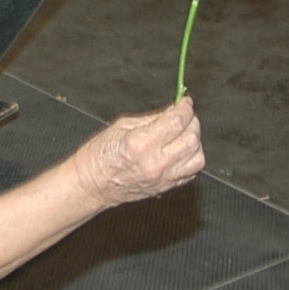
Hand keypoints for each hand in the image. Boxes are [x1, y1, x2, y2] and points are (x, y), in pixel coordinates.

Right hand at [72, 99, 203, 205]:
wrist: (91, 185)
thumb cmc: (100, 155)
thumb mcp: (123, 126)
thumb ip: (153, 118)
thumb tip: (174, 109)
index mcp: (141, 143)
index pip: (177, 121)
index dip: (185, 107)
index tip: (185, 102)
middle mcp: (155, 163)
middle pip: (192, 139)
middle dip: (192, 122)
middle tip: (184, 116)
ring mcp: (162, 178)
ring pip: (197, 158)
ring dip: (194, 142)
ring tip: (183, 134)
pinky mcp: (165, 187)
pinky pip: (191, 172)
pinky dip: (190, 159)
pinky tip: (180, 151)